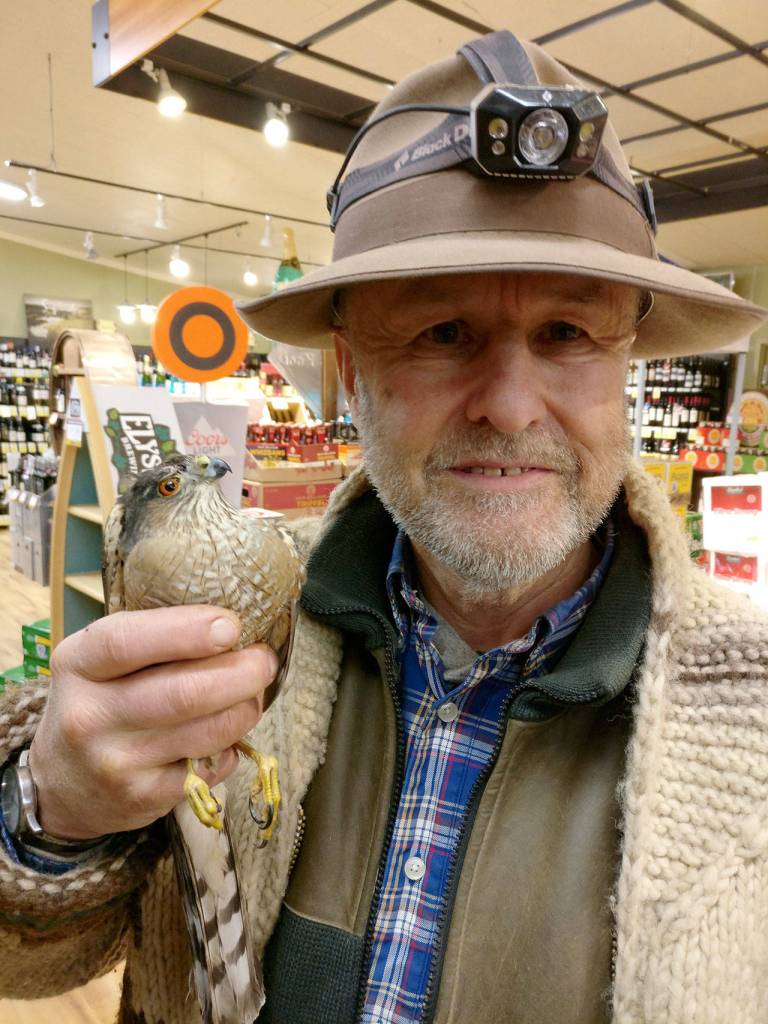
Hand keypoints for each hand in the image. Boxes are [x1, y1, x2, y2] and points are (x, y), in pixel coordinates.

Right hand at [29, 607, 277, 840]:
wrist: (62, 786)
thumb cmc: (98, 703)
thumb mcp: (99, 661)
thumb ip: (151, 639)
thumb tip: (230, 628)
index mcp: (78, 664)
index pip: (127, 642)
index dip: (188, 630)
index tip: (231, 626)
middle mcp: (91, 716)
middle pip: (185, 692)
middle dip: (243, 672)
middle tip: (264, 660)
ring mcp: (118, 763)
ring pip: (208, 731)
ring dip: (246, 707)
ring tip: (252, 692)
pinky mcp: (144, 798)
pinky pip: (212, 766)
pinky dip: (232, 744)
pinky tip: (226, 732)